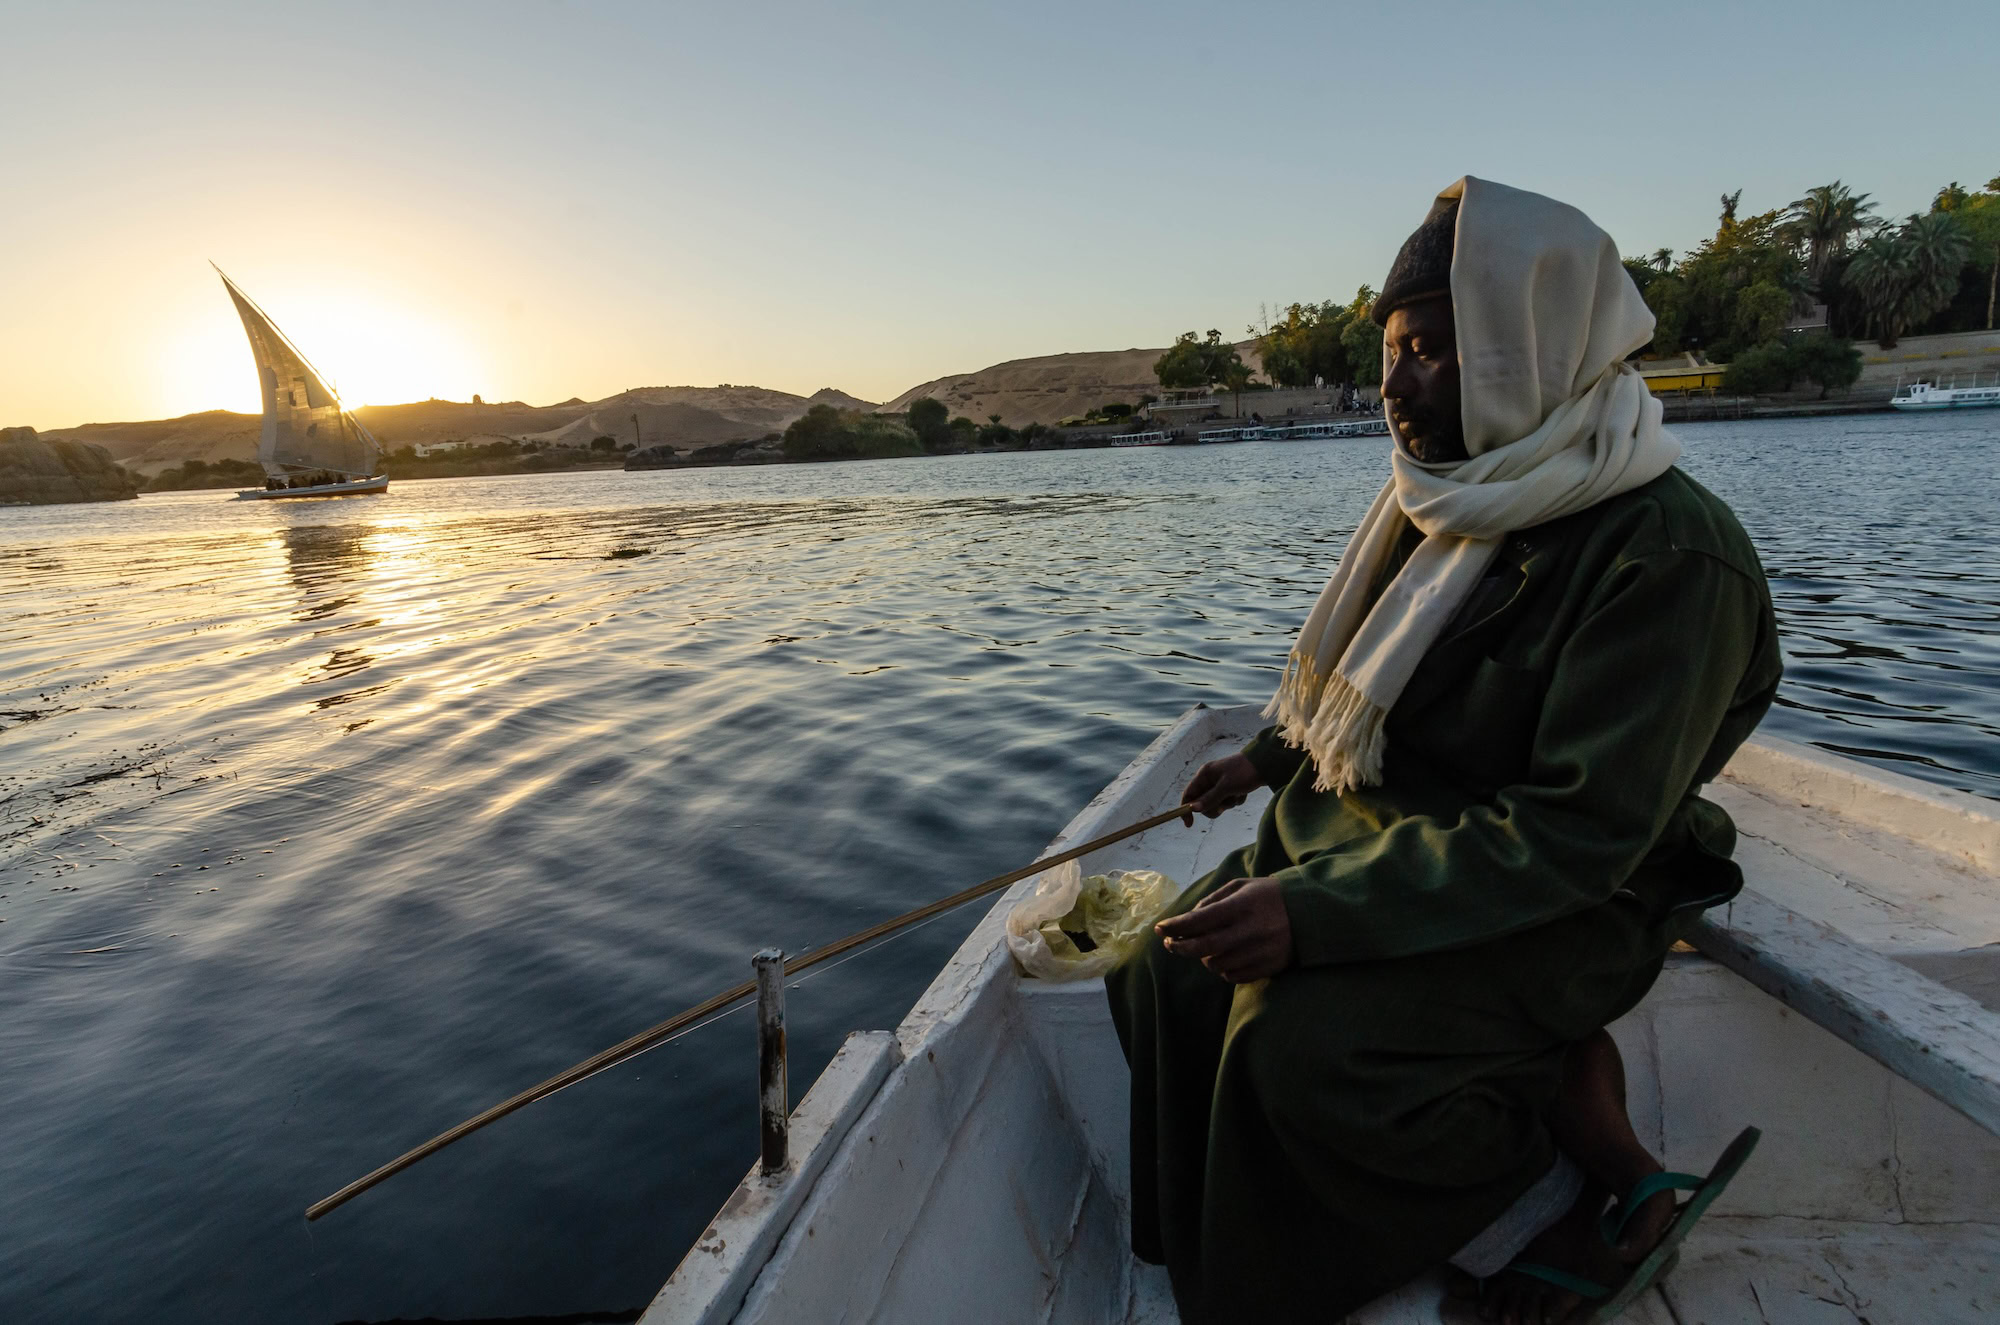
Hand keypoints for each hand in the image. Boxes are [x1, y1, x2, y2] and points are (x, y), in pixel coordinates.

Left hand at [1154, 877, 1293, 982]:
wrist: (1310, 913)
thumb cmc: (1268, 896)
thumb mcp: (1242, 887)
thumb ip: (1213, 900)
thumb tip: (1187, 919)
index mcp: (1243, 905)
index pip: (1200, 919)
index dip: (1176, 926)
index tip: (1160, 929)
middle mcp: (1252, 930)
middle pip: (1204, 947)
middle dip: (1180, 947)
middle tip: (1171, 944)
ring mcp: (1261, 951)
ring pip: (1216, 964)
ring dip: (1204, 957)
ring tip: (1206, 947)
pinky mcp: (1269, 967)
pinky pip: (1233, 976)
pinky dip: (1222, 969)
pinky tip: (1225, 957)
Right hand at [1180, 753, 1261, 826]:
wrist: (1266, 764)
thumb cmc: (1244, 772)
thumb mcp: (1226, 787)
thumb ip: (1210, 798)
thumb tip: (1193, 809)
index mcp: (1205, 775)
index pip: (1188, 794)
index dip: (1186, 809)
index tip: (1189, 824)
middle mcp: (1210, 779)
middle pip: (1203, 802)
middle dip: (1214, 806)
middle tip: (1224, 805)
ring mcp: (1221, 784)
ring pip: (1217, 804)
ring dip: (1228, 803)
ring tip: (1238, 794)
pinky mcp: (1231, 788)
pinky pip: (1228, 802)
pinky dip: (1236, 800)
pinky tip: (1244, 792)